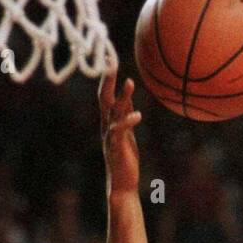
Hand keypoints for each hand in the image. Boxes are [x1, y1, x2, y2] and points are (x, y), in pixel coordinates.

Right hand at [99, 59, 142, 197]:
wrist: (122, 185)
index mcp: (109, 122)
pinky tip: (138, 115)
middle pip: (104, 97)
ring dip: (121, 97)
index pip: (105, 94)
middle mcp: (106, 126)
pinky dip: (128, 121)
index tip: (109, 57)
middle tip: (110, 60)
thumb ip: (126, 117)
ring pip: (113, 112)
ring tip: (129, 82)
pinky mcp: (116, 147)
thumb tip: (129, 100)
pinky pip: (121, 131)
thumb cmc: (126, 160)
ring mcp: (110, 136)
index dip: (107, 76)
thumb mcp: (127, 134)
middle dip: (107, 79)